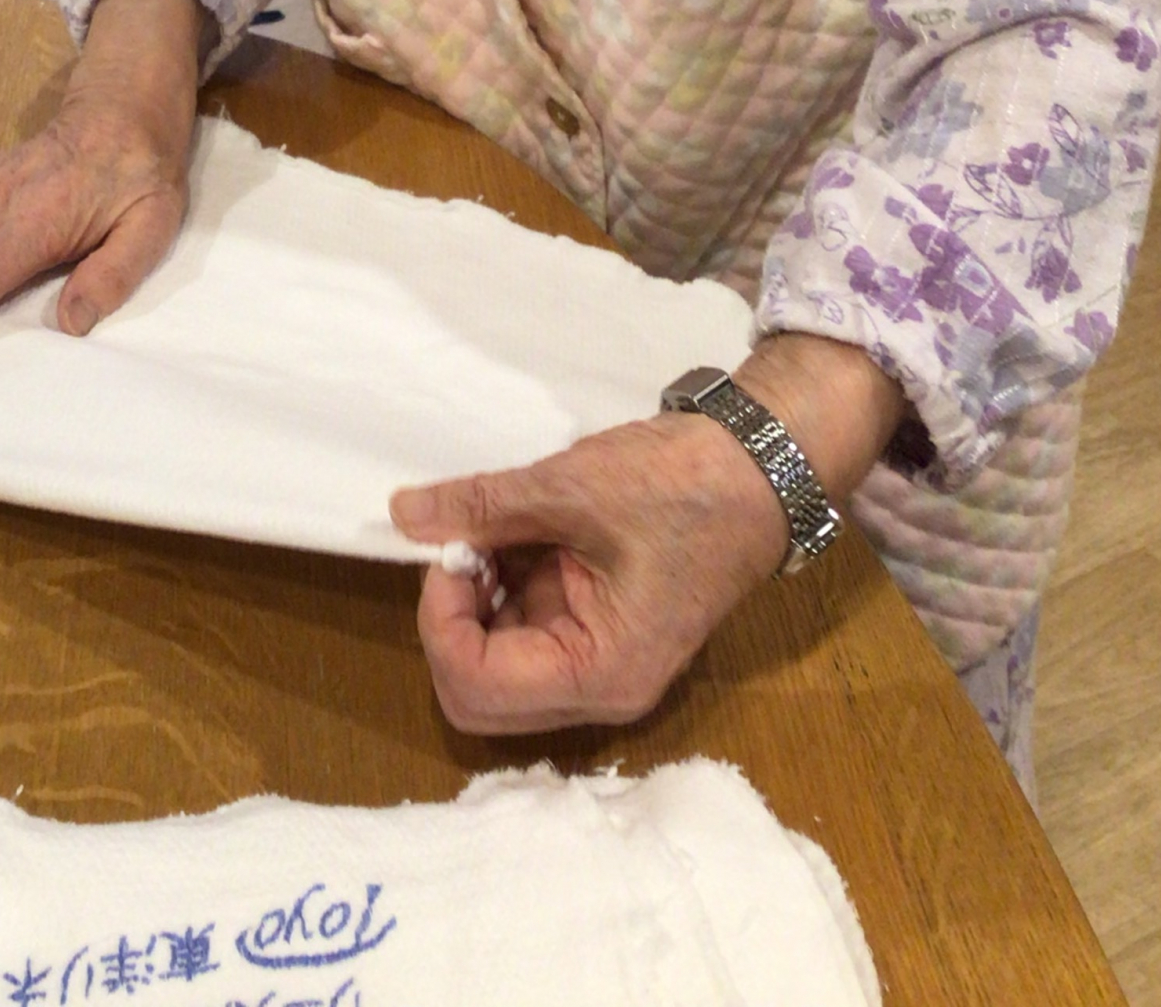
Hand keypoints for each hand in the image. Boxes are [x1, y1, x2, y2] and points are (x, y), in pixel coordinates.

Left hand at [390, 335, 903, 733]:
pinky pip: (521, 629)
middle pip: (477, 692)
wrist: (757, 468)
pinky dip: (501, 586)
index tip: (451, 548)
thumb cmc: (678, 486)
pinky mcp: (594, 630)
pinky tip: (513, 532)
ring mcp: (595, 662)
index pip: (474, 687)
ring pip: (493, 663)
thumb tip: (403, 513)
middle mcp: (595, 690)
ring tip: (492, 528)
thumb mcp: (571, 488)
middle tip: (465, 544)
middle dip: (452, 619)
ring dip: (475, 599)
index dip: (440, 619)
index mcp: (600, 674)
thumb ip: (483, 506)